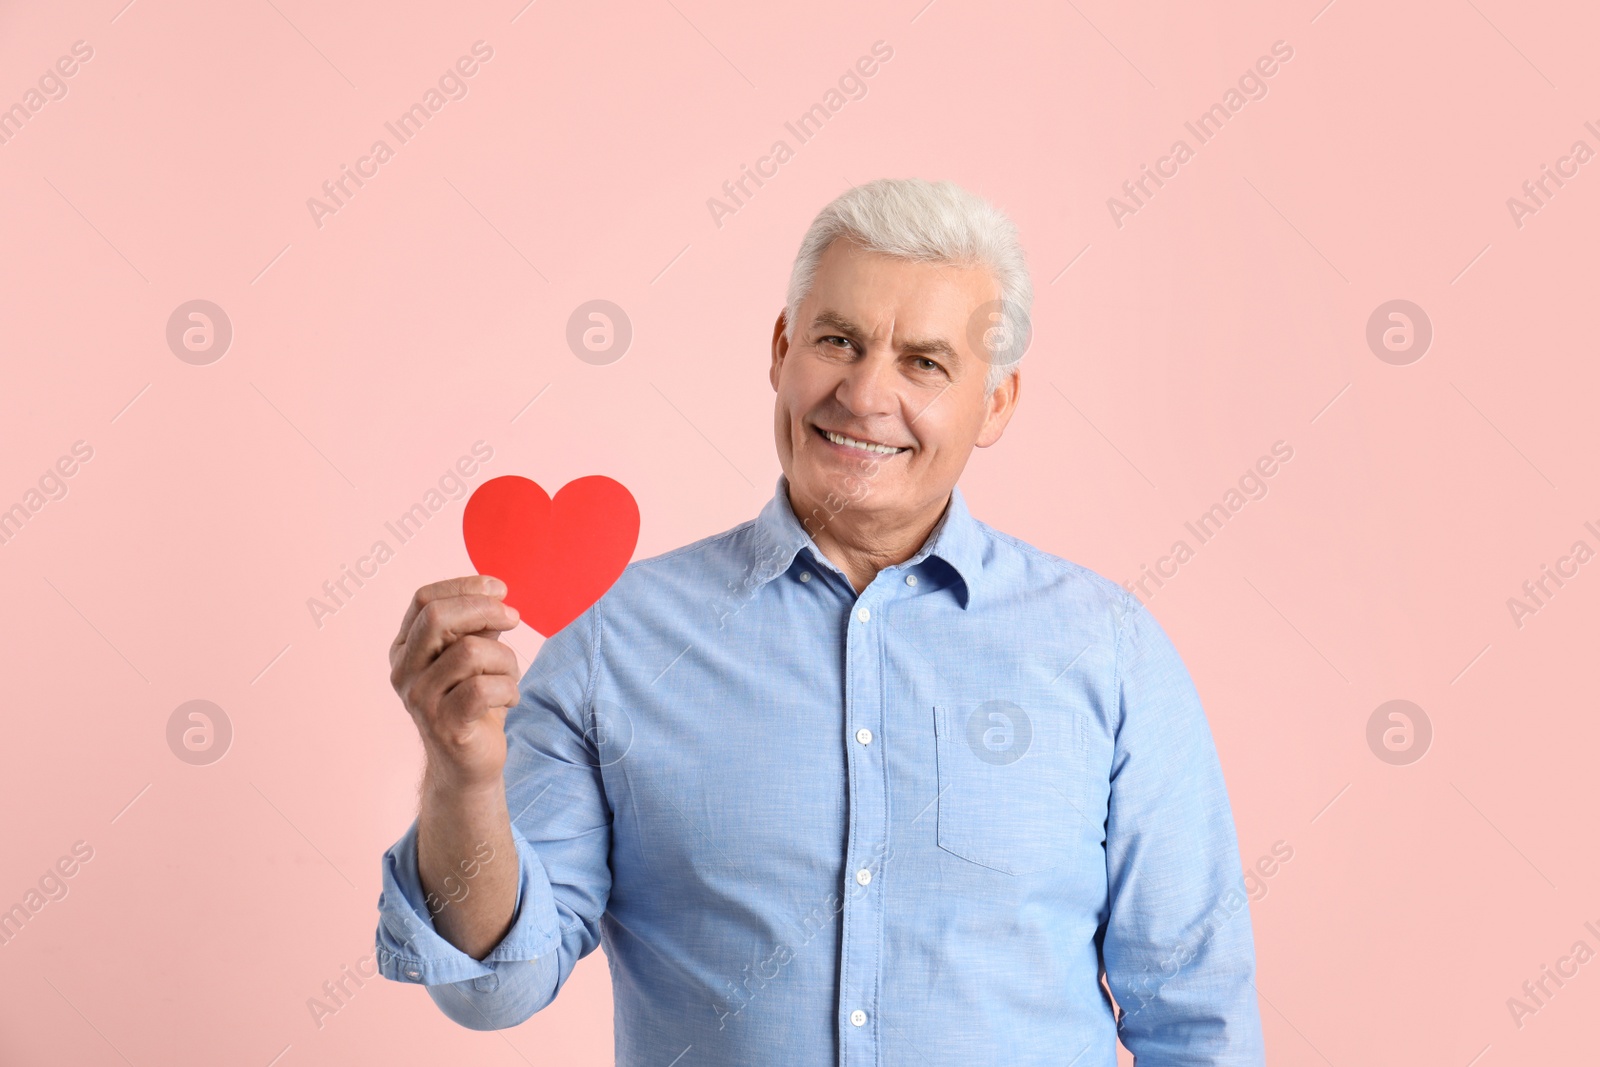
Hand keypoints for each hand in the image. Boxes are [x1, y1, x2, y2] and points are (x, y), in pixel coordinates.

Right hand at [390, 575, 521, 792]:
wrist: (468, 763)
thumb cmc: (474, 702)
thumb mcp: (476, 655)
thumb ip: (479, 624)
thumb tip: (495, 593)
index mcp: (405, 648)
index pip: (424, 600)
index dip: (464, 586)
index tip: (500, 589)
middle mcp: (404, 671)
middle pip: (437, 618)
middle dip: (484, 610)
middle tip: (514, 619)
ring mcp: (420, 700)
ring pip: (470, 652)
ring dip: (505, 659)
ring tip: (509, 676)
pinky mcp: (444, 725)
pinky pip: (483, 689)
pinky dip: (508, 688)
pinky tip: (509, 699)